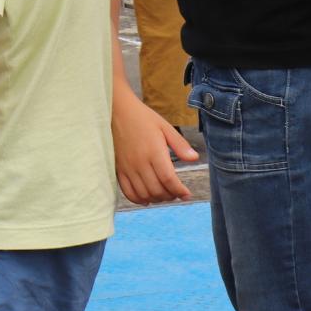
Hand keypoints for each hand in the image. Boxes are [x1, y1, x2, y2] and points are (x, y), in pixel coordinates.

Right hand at [111, 84, 196, 203]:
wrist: (116, 110)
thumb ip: (180, 144)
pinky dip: (138, 199)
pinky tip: (147, 199)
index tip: (187, 195)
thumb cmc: (142, 117)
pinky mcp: (118, 169)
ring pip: (144, 194)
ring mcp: (128, 167)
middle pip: (157, 190)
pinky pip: (128, 192)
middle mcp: (140, 162)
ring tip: (164, 195)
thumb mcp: (165, 127)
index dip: (179, 191)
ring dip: (156, 199)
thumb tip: (194, 159)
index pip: (168, 179)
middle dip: (170, 196)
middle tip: (177, 194)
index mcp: (154, 151)